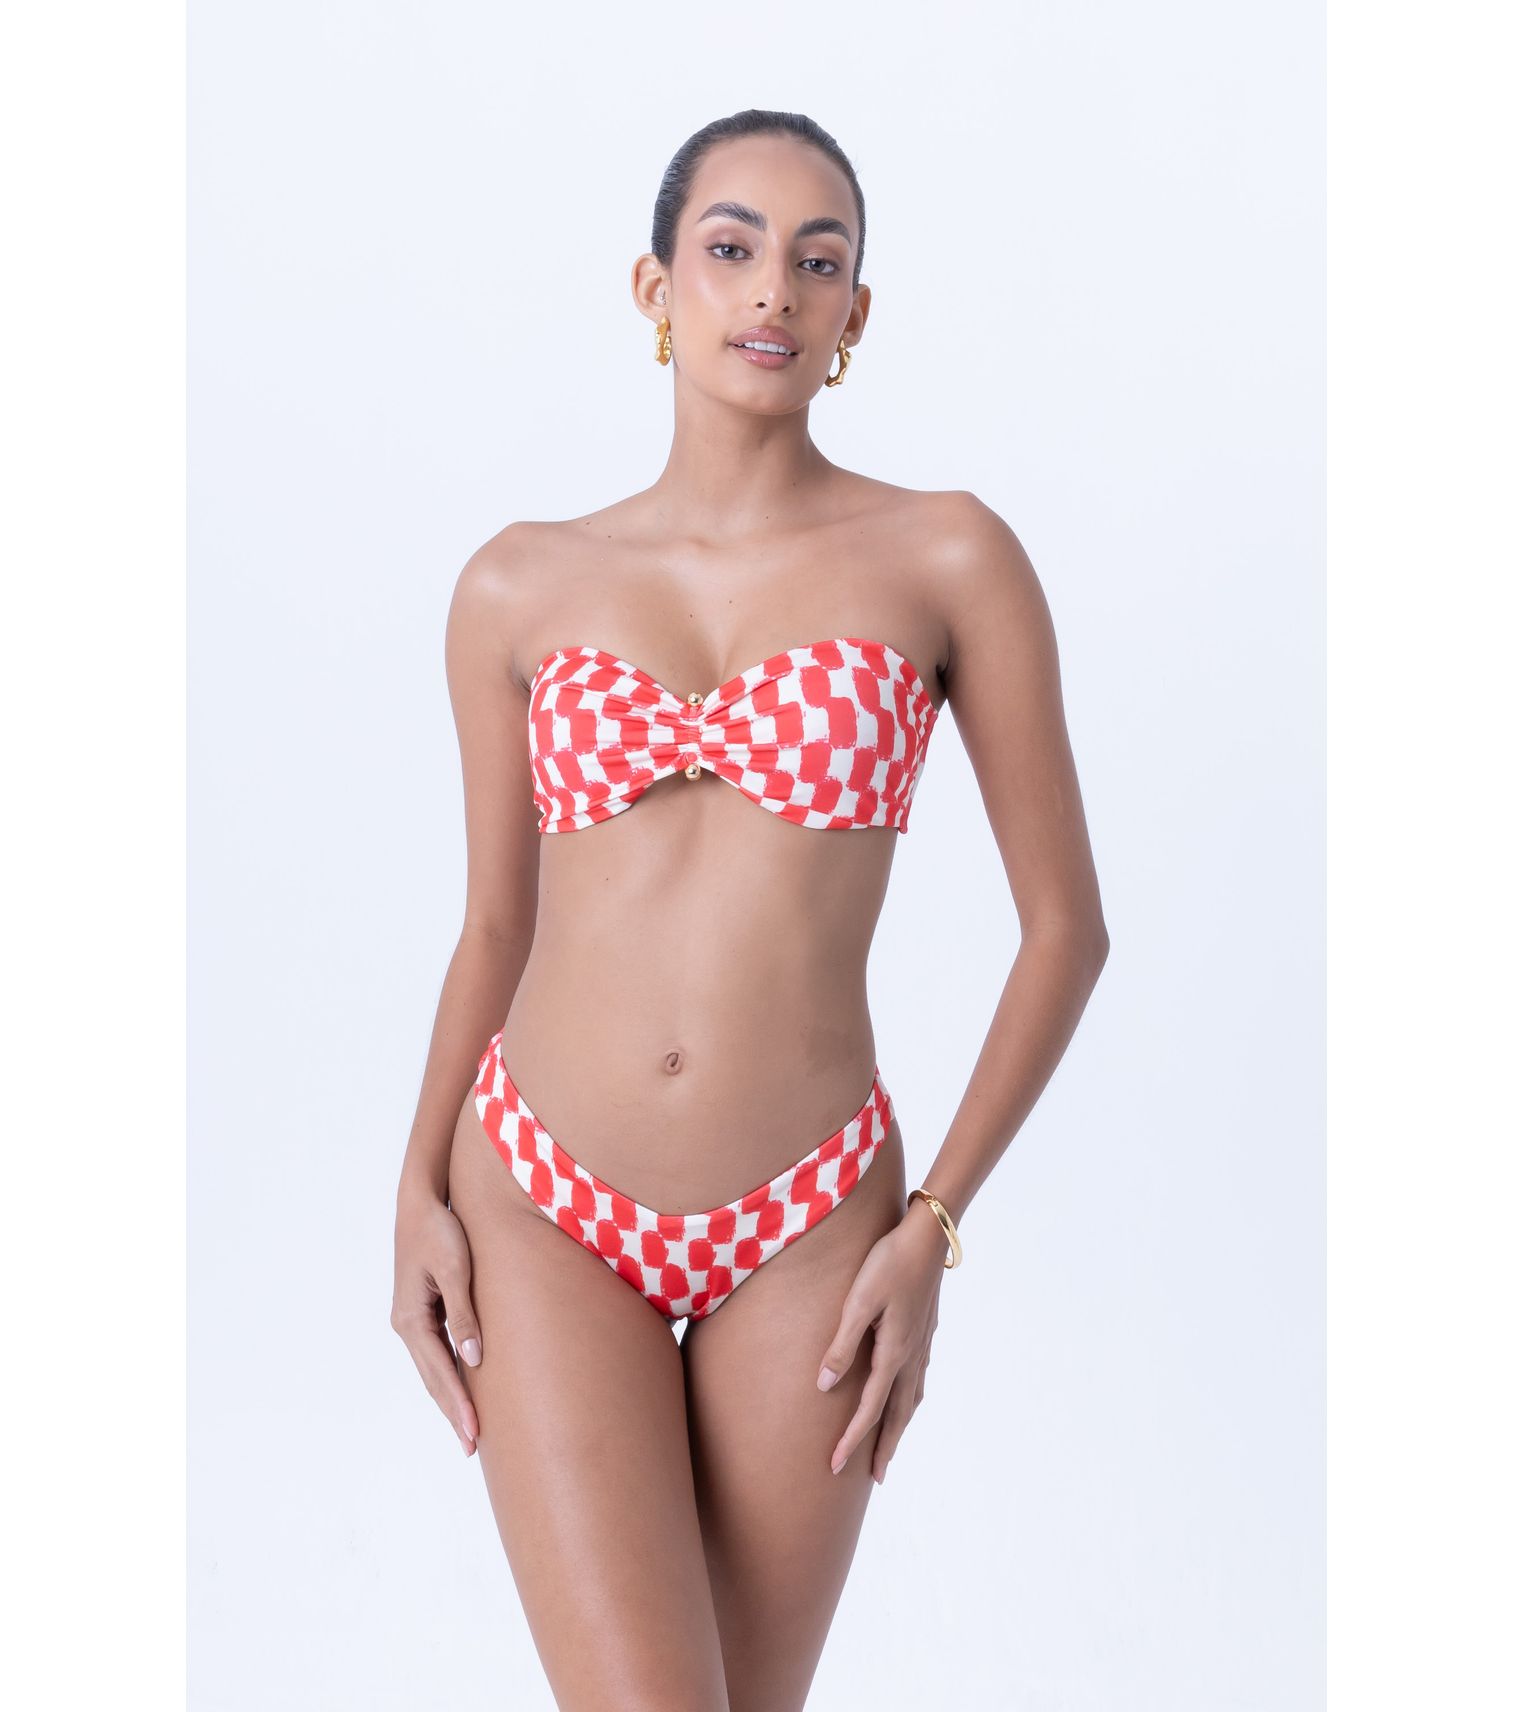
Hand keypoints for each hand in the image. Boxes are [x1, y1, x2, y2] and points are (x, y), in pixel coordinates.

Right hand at [391, 1189, 482, 1455]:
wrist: (421, 1202)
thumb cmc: (441, 1230)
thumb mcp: (456, 1268)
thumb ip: (464, 1313)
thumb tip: (473, 1359)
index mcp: (411, 1318)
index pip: (439, 1372)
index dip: (457, 1405)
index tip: (473, 1434)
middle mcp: (406, 1324)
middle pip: (432, 1378)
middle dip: (452, 1413)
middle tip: (473, 1448)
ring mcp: (411, 1320)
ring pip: (433, 1369)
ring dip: (449, 1399)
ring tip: (468, 1430)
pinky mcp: (421, 1311)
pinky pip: (436, 1353)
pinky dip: (448, 1376)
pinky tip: (461, 1390)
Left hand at [816, 1197, 947, 1482]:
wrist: (927, 1235)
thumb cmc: (888, 1262)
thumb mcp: (859, 1301)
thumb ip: (842, 1344)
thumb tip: (824, 1387)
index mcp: (894, 1353)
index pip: (869, 1409)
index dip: (851, 1440)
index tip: (834, 1466)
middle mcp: (911, 1356)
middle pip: (897, 1414)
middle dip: (884, 1447)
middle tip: (875, 1479)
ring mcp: (922, 1345)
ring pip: (911, 1399)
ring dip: (899, 1427)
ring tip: (890, 1447)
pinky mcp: (925, 1331)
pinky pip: (917, 1380)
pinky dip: (910, 1401)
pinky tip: (907, 1398)